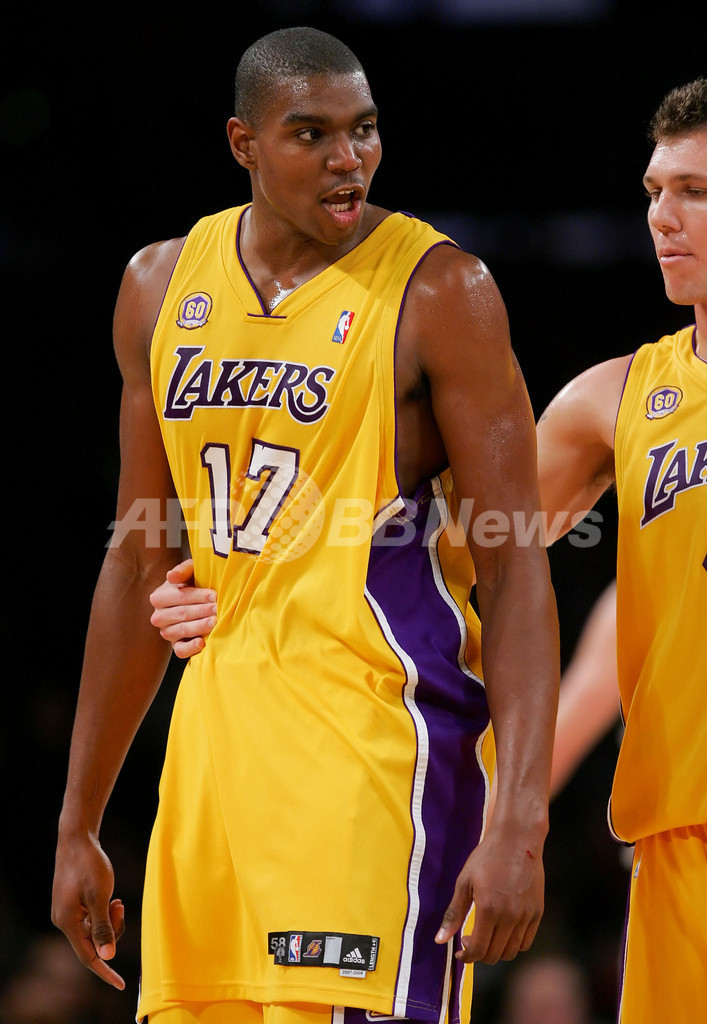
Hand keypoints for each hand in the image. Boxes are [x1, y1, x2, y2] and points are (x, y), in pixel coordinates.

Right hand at [51, 833, 125, 988]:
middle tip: (121, 907)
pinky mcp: (71, 904)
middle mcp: (64, 921)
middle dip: (112, 931)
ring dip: (109, 920)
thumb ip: (103, 926)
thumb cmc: (89, 865)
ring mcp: (66, 912)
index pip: (88, 957)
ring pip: (93, 930)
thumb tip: (108, 955)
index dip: (105, 971)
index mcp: (68, 922)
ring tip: (117, 901)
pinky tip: (111, 899)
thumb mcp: (100, 895)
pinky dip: (103, 913)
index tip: (121, 983)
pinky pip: (90, 919)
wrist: (77, 840)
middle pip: (93, 942)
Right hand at [149, 558, 216, 658]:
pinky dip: (190, 648)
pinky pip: (180, 650)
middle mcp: (159, 616)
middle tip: (218, 609)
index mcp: (159, 597)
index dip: (198, 596)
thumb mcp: (191, 571)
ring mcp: (166, 632)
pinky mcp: (175, 645)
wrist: (201, 600)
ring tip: (215, 622)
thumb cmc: (195, 582)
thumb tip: (171, 576)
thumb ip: (183, 570)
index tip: (214, 596)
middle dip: (202, 611)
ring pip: (181, 630)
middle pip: (182, 614)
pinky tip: (202, 642)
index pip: (179, 597)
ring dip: (200, 626)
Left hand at [434, 826, 543, 963]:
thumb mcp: (464, 882)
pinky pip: (526, 942)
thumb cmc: (487, 857)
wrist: (517, 839)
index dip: (467, 957)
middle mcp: (509, 917)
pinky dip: (513, 944)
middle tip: (470, 940)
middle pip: (494, 955)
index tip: (460, 952)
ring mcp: (526, 916)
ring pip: (511, 952)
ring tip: (487, 936)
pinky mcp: (537, 912)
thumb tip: (440, 940)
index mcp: (488, 909)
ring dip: (496, 951)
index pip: (479, 950)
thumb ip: (454, 913)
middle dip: (479, 954)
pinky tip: (503, 931)